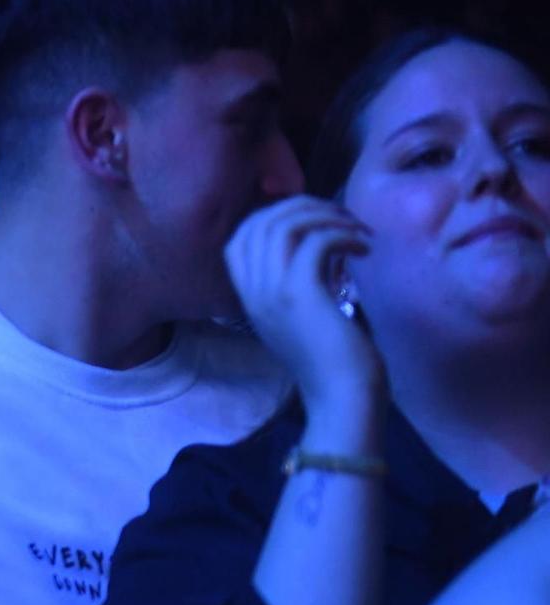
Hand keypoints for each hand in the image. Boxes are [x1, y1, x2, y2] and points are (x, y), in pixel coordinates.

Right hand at [225, 196, 384, 429]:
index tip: (314, 222)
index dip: (275, 215)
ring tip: (355, 231)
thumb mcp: (301, 316)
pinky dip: (344, 235)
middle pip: (261, 222)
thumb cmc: (332, 360)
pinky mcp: (300, 294)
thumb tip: (318, 241)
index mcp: (249, 297)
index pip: (240, 237)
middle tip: (341, 219)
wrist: (341, 397)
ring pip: (285, 225)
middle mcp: (253, 291)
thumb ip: (295, 282)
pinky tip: (364, 249)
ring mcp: (272, 292)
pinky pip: (316, 241)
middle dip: (304, 206)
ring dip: (327, 216)